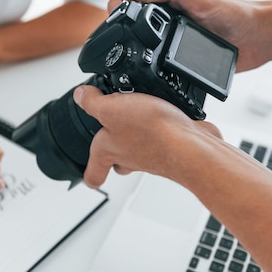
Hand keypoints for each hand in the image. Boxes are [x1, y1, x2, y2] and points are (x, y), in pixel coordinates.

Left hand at [73, 85, 220, 187]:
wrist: (191, 144)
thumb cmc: (151, 133)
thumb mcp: (110, 109)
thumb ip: (92, 102)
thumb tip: (80, 96)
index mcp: (108, 151)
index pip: (94, 174)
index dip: (90, 175)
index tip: (87, 175)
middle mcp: (131, 157)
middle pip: (119, 163)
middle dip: (115, 151)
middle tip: (113, 135)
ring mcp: (153, 154)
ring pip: (142, 151)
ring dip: (140, 135)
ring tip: (140, 112)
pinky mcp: (173, 147)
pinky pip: (164, 139)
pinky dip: (164, 128)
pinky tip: (165, 111)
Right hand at [108, 0, 267, 71]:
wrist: (260, 39)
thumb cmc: (237, 14)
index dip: (118, 0)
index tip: (113, 15)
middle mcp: (171, 16)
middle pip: (134, 16)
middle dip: (119, 23)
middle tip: (112, 36)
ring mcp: (175, 36)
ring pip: (144, 39)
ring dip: (132, 43)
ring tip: (123, 52)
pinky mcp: (183, 56)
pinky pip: (159, 60)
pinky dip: (149, 63)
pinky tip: (147, 68)